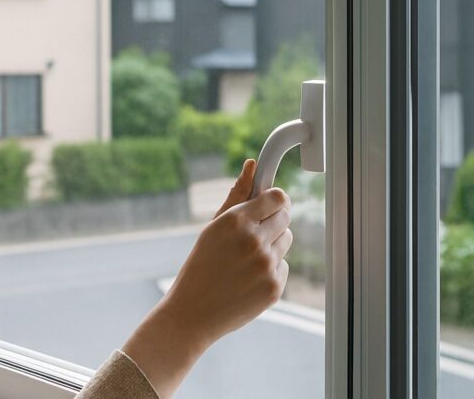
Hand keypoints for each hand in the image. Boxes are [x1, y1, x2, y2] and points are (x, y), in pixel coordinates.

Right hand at [161, 158, 292, 343]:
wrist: (192, 312)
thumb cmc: (200, 265)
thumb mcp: (212, 227)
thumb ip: (236, 195)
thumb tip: (252, 165)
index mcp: (235, 221)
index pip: (278, 197)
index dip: (275, 199)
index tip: (269, 203)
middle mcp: (254, 240)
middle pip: (286, 217)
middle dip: (274, 220)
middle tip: (255, 232)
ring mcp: (266, 265)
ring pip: (286, 241)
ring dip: (273, 244)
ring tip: (246, 258)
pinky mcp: (275, 287)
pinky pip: (283, 266)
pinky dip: (271, 269)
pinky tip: (248, 277)